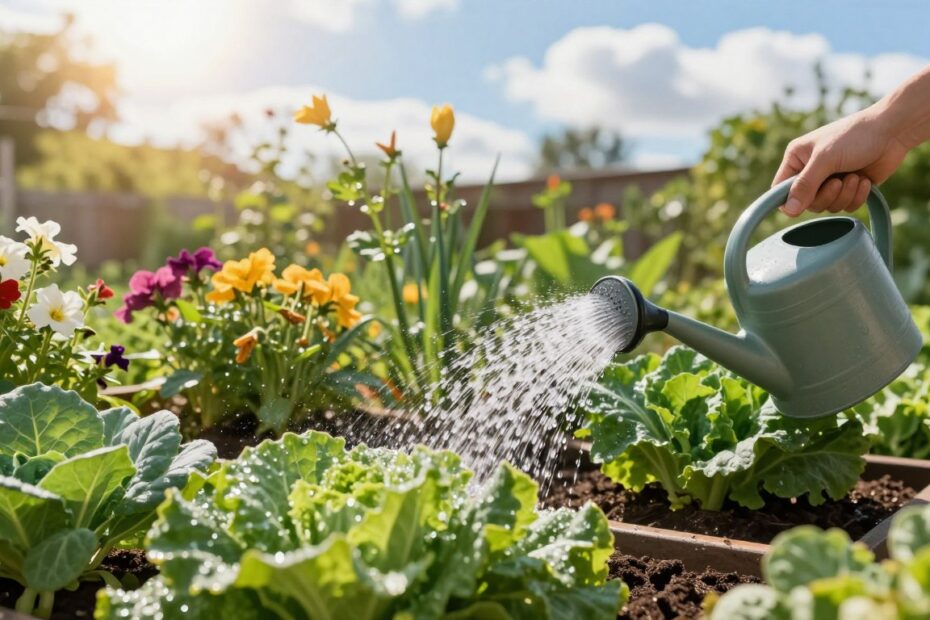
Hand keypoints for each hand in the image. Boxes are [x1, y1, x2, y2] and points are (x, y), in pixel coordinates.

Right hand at [773, 106, 909, 215]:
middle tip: (838, 182)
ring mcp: (830, 180)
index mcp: (797, 159)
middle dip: (826, 196)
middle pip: (806, 203)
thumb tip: (788, 210)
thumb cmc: (855, 136)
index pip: (780, 190)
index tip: (804, 202)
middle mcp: (811, 171)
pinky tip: (864, 180)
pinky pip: (846, 206)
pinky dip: (857, 196)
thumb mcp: (825, 159)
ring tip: (855, 176)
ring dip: (844, 195)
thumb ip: (805, 185)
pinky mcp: (849, 188)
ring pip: (827, 206)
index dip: (789, 201)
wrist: (893, 131)